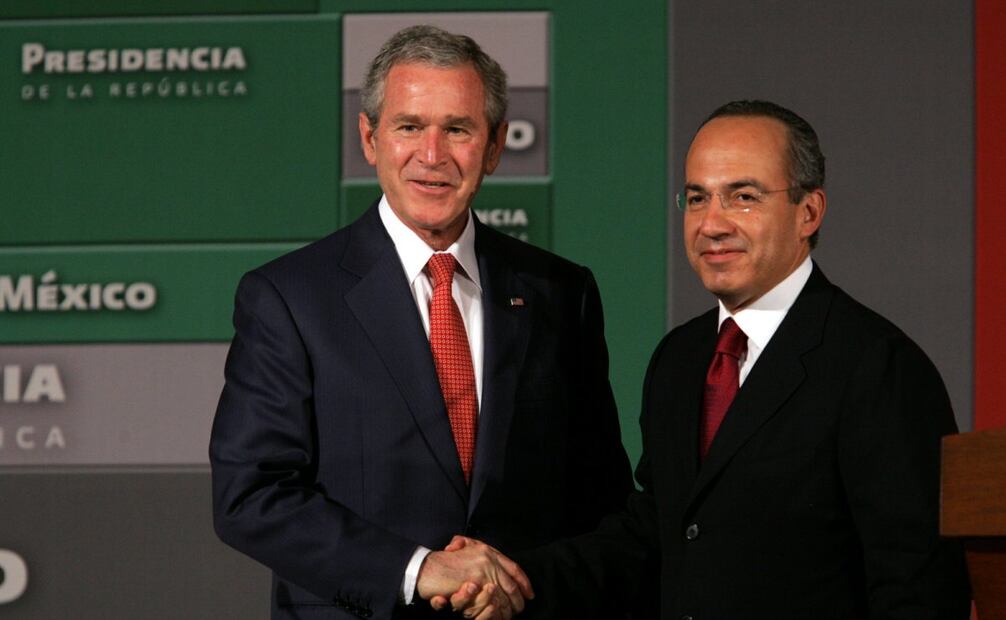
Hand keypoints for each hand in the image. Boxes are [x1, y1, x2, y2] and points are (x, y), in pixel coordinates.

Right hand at [417, 536, 532, 615]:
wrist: (426, 568)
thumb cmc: (444, 563)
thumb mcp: (464, 551)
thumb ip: (479, 555)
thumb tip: (496, 566)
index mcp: (487, 551)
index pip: (513, 568)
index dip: (523, 582)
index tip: (529, 593)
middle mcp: (488, 559)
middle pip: (511, 584)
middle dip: (518, 599)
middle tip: (521, 609)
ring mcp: (482, 572)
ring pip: (503, 596)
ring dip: (508, 608)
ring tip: (510, 616)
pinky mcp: (475, 584)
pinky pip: (492, 602)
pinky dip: (497, 612)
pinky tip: (498, 616)